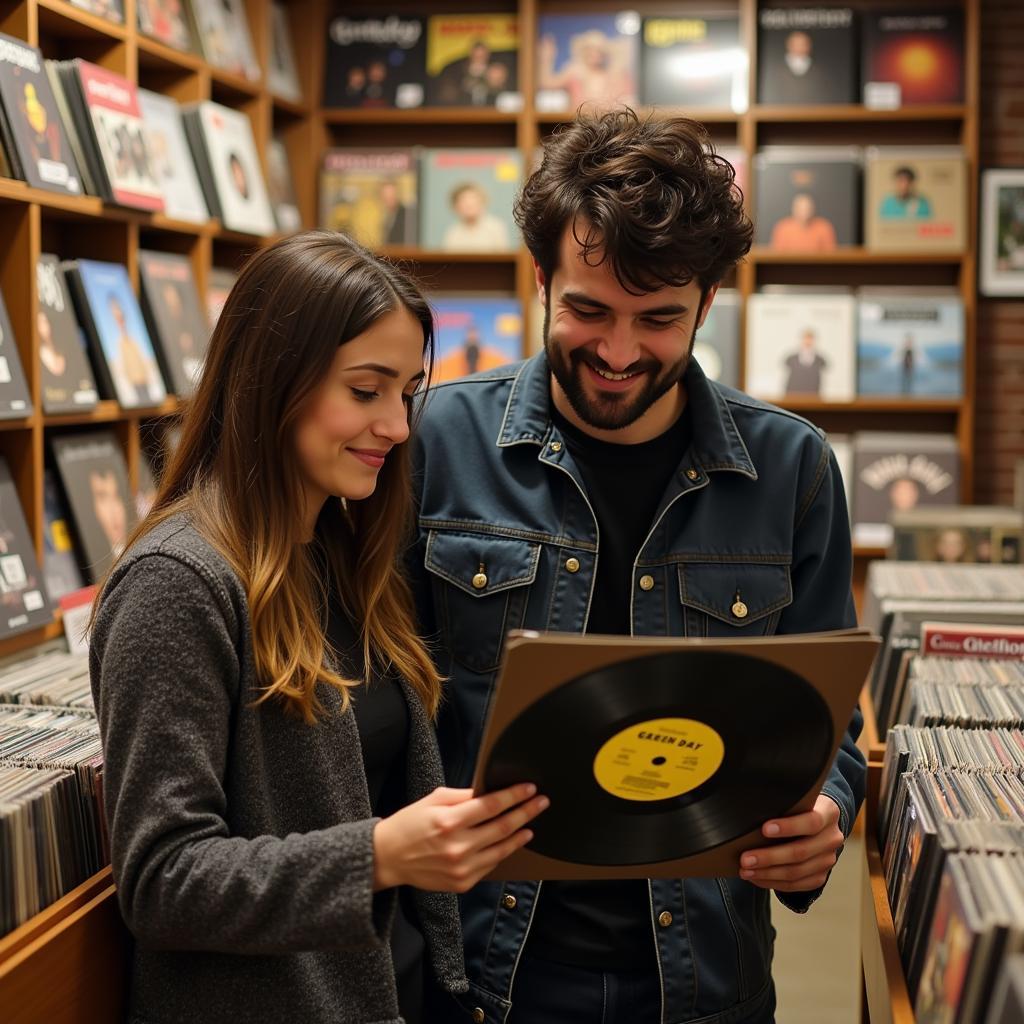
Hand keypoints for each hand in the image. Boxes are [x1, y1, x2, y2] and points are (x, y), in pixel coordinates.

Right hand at [373, 784, 548, 893]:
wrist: (387, 858)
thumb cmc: (409, 823)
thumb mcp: (433, 800)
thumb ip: (464, 796)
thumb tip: (490, 790)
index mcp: (449, 821)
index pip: (491, 805)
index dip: (514, 796)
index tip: (530, 788)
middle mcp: (458, 846)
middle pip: (502, 827)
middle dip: (525, 812)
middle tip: (541, 802)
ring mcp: (461, 868)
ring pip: (502, 849)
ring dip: (520, 835)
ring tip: (531, 824)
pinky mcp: (462, 883)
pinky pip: (490, 866)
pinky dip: (503, 852)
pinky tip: (511, 842)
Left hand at [738, 795, 843, 893]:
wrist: (817, 822)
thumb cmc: (797, 807)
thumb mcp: (795, 799)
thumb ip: (781, 805)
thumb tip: (750, 812)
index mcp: (828, 813)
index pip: (811, 822)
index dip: (788, 827)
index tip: (764, 829)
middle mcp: (832, 838)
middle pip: (801, 852)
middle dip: (769, 857)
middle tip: (745, 859)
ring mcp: (828, 860)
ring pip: (797, 872)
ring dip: (767, 874)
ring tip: (745, 871)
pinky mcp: (820, 876)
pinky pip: (796, 885)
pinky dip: (773, 882)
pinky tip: (756, 878)